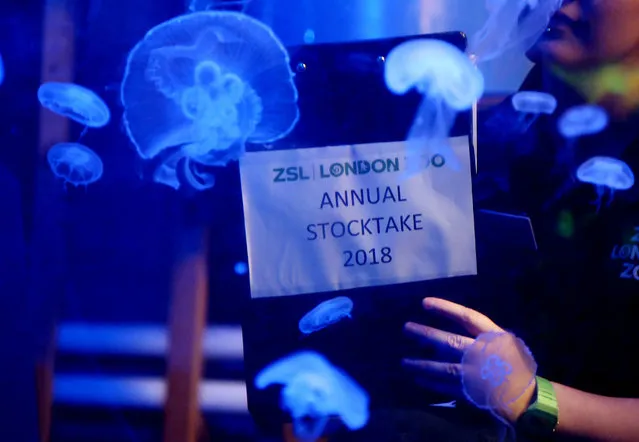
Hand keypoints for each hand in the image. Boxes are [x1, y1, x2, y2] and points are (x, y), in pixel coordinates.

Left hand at [402, 297, 535, 423]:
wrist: (528, 396)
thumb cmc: (512, 365)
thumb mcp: (500, 344)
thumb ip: (476, 338)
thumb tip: (440, 339)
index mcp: (492, 336)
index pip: (466, 317)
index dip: (444, 308)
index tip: (424, 303)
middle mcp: (483, 353)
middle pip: (449, 341)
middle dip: (426, 334)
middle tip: (406, 328)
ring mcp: (476, 374)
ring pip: (443, 367)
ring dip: (421, 364)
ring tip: (404, 362)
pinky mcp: (472, 392)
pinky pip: (446, 386)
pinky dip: (431, 382)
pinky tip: (417, 378)